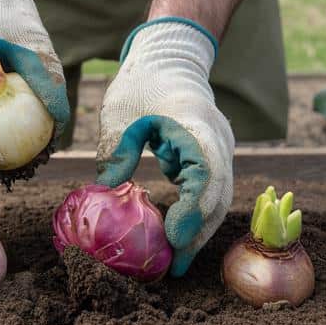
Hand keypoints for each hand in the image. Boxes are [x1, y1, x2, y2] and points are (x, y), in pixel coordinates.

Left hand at [96, 18, 233, 275]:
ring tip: (176, 263)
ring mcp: (220, 149)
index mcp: (196, 125)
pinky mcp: (212, 157)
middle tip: (175, 268)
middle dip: (198, 234)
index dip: (192, 210)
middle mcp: (217, 140)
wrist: (172, 57)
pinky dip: (195, 215)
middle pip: (218, 196)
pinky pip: (209, 192)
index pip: (205, 175)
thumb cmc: (142, 82)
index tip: (172, 238)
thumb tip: (105, 190)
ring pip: (218, 199)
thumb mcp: (120, 111)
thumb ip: (116, 148)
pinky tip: (175, 240)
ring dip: (199, 230)